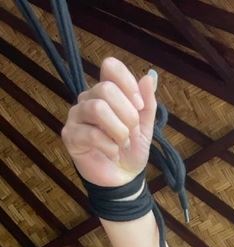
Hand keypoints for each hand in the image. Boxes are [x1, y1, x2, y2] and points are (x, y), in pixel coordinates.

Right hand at [61, 56, 156, 186]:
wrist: (123, 179)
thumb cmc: (131, 150)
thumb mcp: (146, 128)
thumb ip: (147, 104)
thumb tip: (149, 76)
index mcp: (107, 92)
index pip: (110, 67)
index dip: (127, 83)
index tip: (139, 105)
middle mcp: (88, 99)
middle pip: (105, 89)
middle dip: (127, 114)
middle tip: (131, 133)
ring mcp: (76, 116)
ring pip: (97, 108)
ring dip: (118, 131)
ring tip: (122, 144)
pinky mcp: (70, 136)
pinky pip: (91, 134)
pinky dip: (110, 147)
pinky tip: (113, 154)